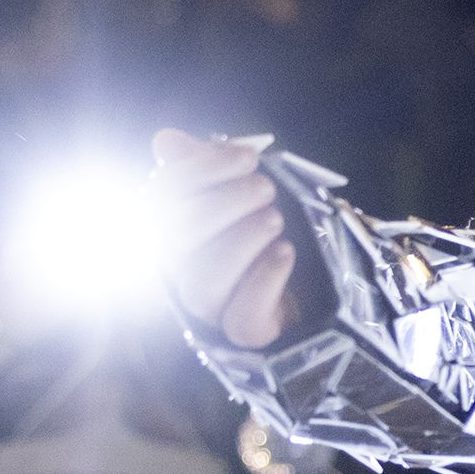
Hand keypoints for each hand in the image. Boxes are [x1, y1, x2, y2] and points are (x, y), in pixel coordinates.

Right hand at [154, 128, 295, 346]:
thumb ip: (206, 166)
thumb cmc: (263, 230)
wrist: (311, 283)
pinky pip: (242, 318)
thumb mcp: (241, 189)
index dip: (201, 170)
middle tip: (266, 189)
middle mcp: (183, 271)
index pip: (163, 199)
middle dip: (222, 205)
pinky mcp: (245, 333)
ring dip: (240, 243)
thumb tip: (165, 140)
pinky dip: (264, 281)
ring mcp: (213, 307)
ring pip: (202, 285)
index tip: (247, 156)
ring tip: (275, 221)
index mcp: (174, 229)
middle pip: (176, 241)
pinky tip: (284, 253)